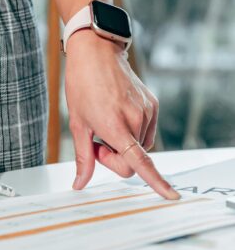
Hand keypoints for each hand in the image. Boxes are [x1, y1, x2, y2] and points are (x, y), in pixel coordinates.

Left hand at [65, 29, 179, 199]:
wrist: (96, 53)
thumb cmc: (82, 85)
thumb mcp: (78, 124)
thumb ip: (83, 158)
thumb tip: (80, 184)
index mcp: (116, 126)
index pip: (139, 162)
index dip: (156, 182)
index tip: (170, 196)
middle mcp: (136, 119)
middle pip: (132, 159)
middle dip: (113, 157)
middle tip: (97, 139)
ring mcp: (147, 110)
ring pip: (139, 145)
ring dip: (123, 143)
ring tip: (106, 122)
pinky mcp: (152, 104)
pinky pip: (146, 130)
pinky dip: (132, 131)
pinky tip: (118, 115)